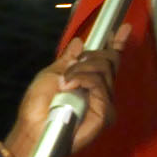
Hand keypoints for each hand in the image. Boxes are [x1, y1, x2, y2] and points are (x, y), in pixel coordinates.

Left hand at [2, 25, 130, 156]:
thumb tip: (79, 42)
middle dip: (90, 57)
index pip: (108, 61)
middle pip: (108, 61)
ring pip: (104, 70)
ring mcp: (104, 103)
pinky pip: (100, 85)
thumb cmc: (37, 105)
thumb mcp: (51, 75)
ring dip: (80, 70)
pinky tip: (69, 86)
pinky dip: (83, 80)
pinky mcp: (105, 114)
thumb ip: (68, 60)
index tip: (124, 28)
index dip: (116, 44)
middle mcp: (100, 92)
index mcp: (88, 82)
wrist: (31, 128)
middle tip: (70, 68)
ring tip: (64, 82)